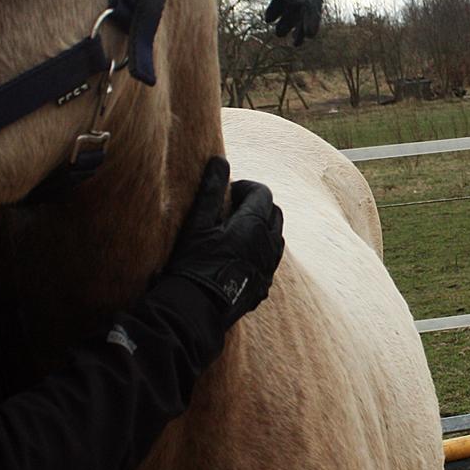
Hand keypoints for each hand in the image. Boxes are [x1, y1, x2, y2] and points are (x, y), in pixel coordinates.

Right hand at [162, 157, 283, 327]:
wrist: (196, 309)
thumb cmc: (194, 262)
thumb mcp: (198, 222)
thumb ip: (212, 190)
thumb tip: (220, 160)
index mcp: (255, 225)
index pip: (262, 192)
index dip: (244, 187)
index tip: (226, 192)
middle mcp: (270, 245)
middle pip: (274, 213)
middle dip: (257, 205)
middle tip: (230, 208)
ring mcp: (269, 268)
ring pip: (275, 238)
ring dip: (260, 228)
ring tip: (234, 232)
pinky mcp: (263, 286)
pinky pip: (269, 260)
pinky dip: (259, 250)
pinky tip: (236, 257)